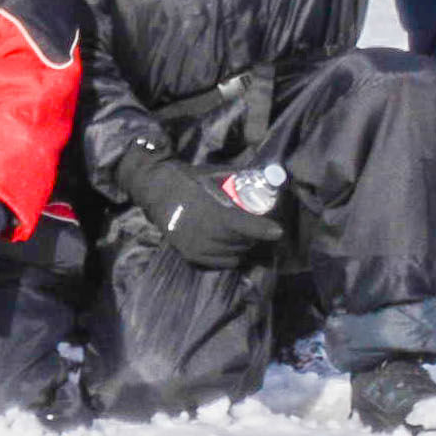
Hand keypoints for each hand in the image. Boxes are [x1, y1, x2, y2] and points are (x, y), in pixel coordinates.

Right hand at [116, 152, 286, 272]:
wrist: (157, 190)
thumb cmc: (190, 180)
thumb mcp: (216, 175)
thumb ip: (243, 179)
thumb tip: (273, 178)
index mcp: (214, 213)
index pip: (246, 226)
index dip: (264, 229)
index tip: (278, 231)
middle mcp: (207, 235)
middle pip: (244, 242)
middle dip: (255, 234)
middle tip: (257, 224)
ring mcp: (199, 248)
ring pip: (236, 253)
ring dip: (244, 244)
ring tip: (241, 232)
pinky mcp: (193, 256)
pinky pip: (225, 261)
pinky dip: (232, 253)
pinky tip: (228, 240)